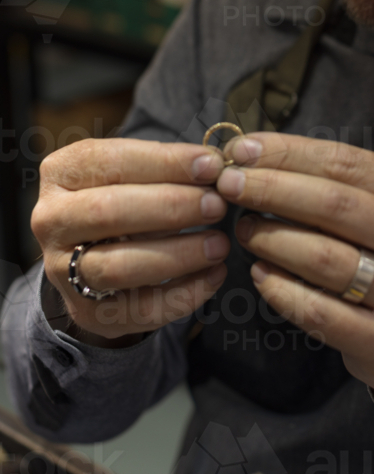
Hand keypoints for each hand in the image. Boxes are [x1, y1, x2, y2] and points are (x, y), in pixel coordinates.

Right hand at [32, 138, 230, 343]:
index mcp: (62, 173)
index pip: (110, 160)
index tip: (212, 165)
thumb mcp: (136, 173)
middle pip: (108, 211)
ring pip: (119, 266)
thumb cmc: (125, 200)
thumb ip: (169, 167)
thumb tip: (216, 166)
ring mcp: (63, 270)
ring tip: (219, 244)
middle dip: (171, 206)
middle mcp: (53, 220)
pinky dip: (184, 294)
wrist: (94, 258)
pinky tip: (213, 275)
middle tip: (217, 205)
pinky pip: (139, 309)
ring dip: (178, 254)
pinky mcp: (87, 312)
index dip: (165, 162)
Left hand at [217, 133, 373, 411]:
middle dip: (273, 188)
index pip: (348, 163)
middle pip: (336, 204)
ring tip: (243, 229)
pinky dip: (281, 290)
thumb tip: (256, 157)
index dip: (290, 153)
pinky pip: (320, 310)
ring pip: (325, 257)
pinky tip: (259, 275)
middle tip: (228, 184)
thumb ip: (335, 187)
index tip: (241, 150)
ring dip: (272, 238)